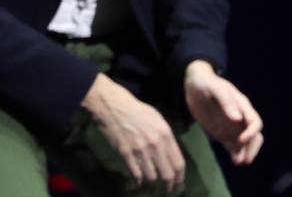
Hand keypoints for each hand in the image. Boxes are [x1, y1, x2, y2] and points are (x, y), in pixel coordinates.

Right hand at [82, 73, 184, 193]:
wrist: (112, 105)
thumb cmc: (135, 109)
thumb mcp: (157, 119)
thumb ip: (166, 137)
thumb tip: (170, 155)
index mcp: (166, 134)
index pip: (179, 164)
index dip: (179, 178)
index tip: (177, 183)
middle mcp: (156, 145)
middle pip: (167, 175)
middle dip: (168, 187)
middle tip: (166, 191)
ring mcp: (140, 150)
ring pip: (152, 178)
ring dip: (153, 186)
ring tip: (152, 189)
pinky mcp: (126, 154)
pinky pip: (136, 174)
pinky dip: (139, 181)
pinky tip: (139, 182)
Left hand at [184, 61, 263, 165]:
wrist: (194, 85)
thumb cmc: (206, 83)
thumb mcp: (214, 88)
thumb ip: (226, 102)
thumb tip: (238, 119)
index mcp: (242, 106)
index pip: (255, 122)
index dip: (251, 133)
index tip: (241, 140)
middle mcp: (240, 118)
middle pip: (254, 136)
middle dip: (252, 148)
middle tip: (244, 159)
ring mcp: (232, 127)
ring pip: (245, 144)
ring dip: (244, 153)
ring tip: (238, 162)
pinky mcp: (223, 133)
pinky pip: (233, 146)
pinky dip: (235, 153)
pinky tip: (234, 160)